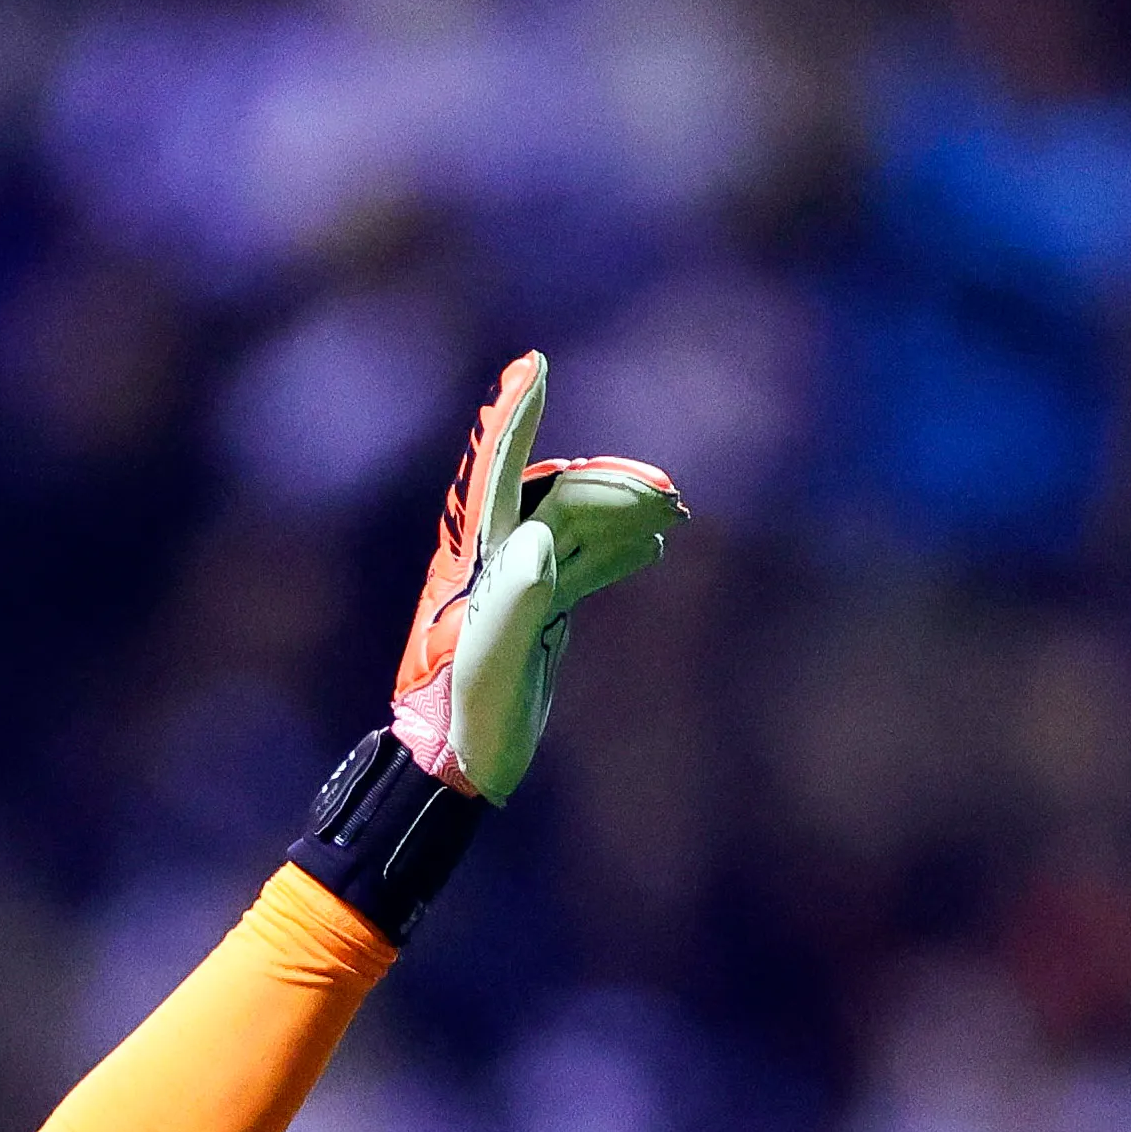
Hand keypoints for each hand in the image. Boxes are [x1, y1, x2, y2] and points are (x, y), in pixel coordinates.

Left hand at [384, 354, 682, 801]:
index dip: (514, 417)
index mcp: (473, 560)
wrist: (456, 767)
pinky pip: (581, 562)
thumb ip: (510, 603)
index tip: (533, 364)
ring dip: (622, 512)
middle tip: (667, 496)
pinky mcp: (537, 608)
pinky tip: (652, 544)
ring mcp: (516, 581)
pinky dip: (616, 548)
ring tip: (674, 512)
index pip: (495, 471)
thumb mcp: (489, 666)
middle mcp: (492, 559)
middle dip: (609, 484)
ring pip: (575, 525)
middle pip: (555, 496)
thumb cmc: (463, 719)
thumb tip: (540, 539)